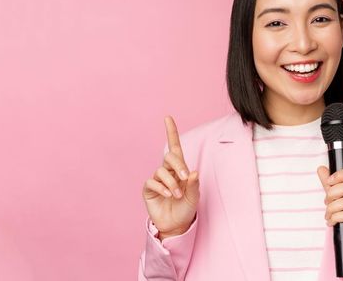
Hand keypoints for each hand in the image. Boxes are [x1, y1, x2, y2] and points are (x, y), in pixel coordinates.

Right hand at [142, 116, 200, 237]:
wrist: (176, 225)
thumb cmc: (186, 209)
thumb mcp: (194, 197)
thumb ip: (194, 185)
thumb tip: (194, 172)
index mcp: (180, 170)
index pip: (175, 147)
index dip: (171, 132)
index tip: (167, 118)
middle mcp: (168, 172)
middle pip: (170, 156)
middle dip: (178, 165)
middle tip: (186, 178)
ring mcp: (157, 180)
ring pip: (161, 171)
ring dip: (171, 183)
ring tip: (177, 195)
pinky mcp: (148, 189)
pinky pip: (152, 182)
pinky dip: (161, 187)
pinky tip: (168, 195)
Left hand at [317, 166, 342, 264]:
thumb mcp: (339, 200)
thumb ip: (331, 185)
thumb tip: (321, 168)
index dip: (340, 175)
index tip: (328, 182)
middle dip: (332, 193)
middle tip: (326, 203)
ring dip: (331, 208)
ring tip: (328, 215)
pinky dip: (335, 217)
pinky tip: (331, 222)